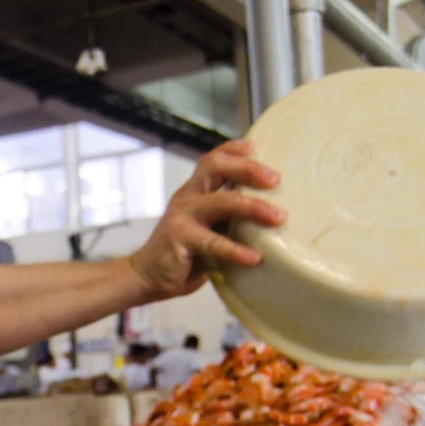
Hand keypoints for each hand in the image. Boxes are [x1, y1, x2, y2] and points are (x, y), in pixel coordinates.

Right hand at [129, 140, 284, 298]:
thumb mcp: (206, 228)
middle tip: (275, 181)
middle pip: (216, 167)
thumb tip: (272, 216)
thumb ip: (228, 218)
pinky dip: (237, 250)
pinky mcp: (181, 241)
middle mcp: (187, 198)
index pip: (212, 159)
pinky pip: (214, 243)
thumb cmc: (183, 254)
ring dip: (253, 207)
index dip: (234, 149)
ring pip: (222, 201)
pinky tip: (254, 258)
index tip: (257, 148)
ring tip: (278, 218)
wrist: (146, 277)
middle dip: (249, 169)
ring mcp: (182, 218)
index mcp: (194, 192)